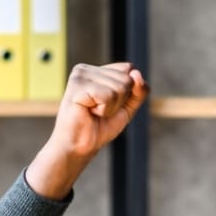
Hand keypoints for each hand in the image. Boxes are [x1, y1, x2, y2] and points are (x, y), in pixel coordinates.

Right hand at [27, 63, 149, 199]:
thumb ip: (139, 91)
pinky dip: (105, 110)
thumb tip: (137, 74)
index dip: (129, 91)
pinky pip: (108, 96)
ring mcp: (80, 76)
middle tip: (101, 111)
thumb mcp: (127, 107)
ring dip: (112, 108)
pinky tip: (90, 112)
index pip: (129, 69)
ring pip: (119, 88)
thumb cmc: (100, 126)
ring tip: (95, 112)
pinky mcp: (77, 87)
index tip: (111, 104)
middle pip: (127, 79)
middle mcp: (86, 69)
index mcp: (97, 70)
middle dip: (120, 102)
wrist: (81, 146)